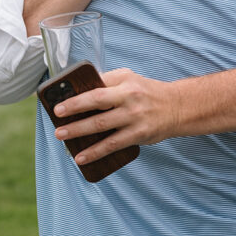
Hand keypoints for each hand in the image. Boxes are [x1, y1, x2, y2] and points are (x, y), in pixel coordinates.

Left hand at [53, 67, 178, 162]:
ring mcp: (134, 118)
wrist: (178, 107)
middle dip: (74, 113)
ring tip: (62, 137)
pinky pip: (113, 145)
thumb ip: (107, 81)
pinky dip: (95, 152)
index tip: (59, 106)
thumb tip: (79, 90)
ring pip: (102, 126)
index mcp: (124, 82)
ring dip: (80, 133)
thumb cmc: (147, 92)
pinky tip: (81, 157)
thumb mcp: (129, 78)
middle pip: (97, 104)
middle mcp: (129, 98)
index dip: (76, 98)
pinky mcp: (138, 135)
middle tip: (57, 122)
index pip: (96, 88)